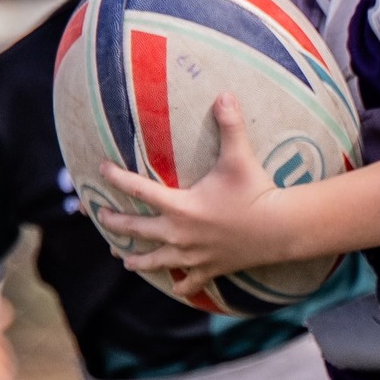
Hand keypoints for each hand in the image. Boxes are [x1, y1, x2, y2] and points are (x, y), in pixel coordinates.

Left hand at [97, 94, 289, 298]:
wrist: (279, 229)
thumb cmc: (257, 192)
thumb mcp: (239, 156)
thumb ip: (229, 125)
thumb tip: (224, 93)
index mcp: (180, 206)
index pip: (138, 189)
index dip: (116, 178)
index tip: (100, 169)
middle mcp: (179, 234)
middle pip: (137, 230)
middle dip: (115, 224)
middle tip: (101, 218)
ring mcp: (192, 256)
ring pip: (155, 262)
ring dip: (137, 261)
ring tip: (124, 260)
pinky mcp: (209, 269)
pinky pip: (188, 283)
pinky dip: (180, 285)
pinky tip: (175, 286)